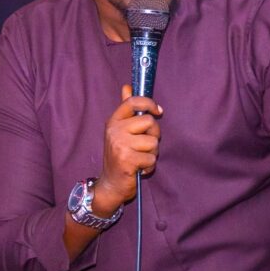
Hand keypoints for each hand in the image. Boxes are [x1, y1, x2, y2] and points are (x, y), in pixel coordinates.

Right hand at [93, 84, 161, 214]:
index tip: (158, 111)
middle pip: (149, 122)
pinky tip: (139, 169)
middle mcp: (114, 131)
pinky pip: (151, 158)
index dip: (149, 103)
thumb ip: (125, 109)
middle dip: (154, 135)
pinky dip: (149, 166)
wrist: (110, 184)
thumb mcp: (120, 131)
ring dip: (152, 153)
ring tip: (140, 158)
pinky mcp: (127, 160)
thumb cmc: (119, 156)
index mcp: (113, 121)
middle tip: (145, 146)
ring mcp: (120, 145)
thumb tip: (127, 86)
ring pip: (153, 141)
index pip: (132, 102)